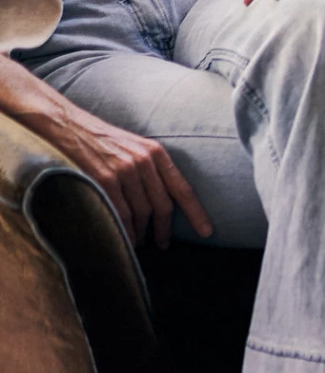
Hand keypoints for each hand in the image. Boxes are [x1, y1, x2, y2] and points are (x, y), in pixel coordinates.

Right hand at [22, 92, 212, 247]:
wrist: (69, 127)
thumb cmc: (104, 140)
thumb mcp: (136, 148)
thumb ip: (151, 169)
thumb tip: (163, 200)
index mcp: (156, 153)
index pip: (182, 188)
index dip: (196, 213)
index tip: (207, 231)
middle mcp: (144, 161)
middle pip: (162, 205)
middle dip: (163, 229)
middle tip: (162, 244)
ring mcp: (124, 170)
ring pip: (141, 213)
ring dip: (140, 233)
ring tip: (139, 243)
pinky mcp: (104, 179)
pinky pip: (119, 212)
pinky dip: (123, 229)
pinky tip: (123, 239)